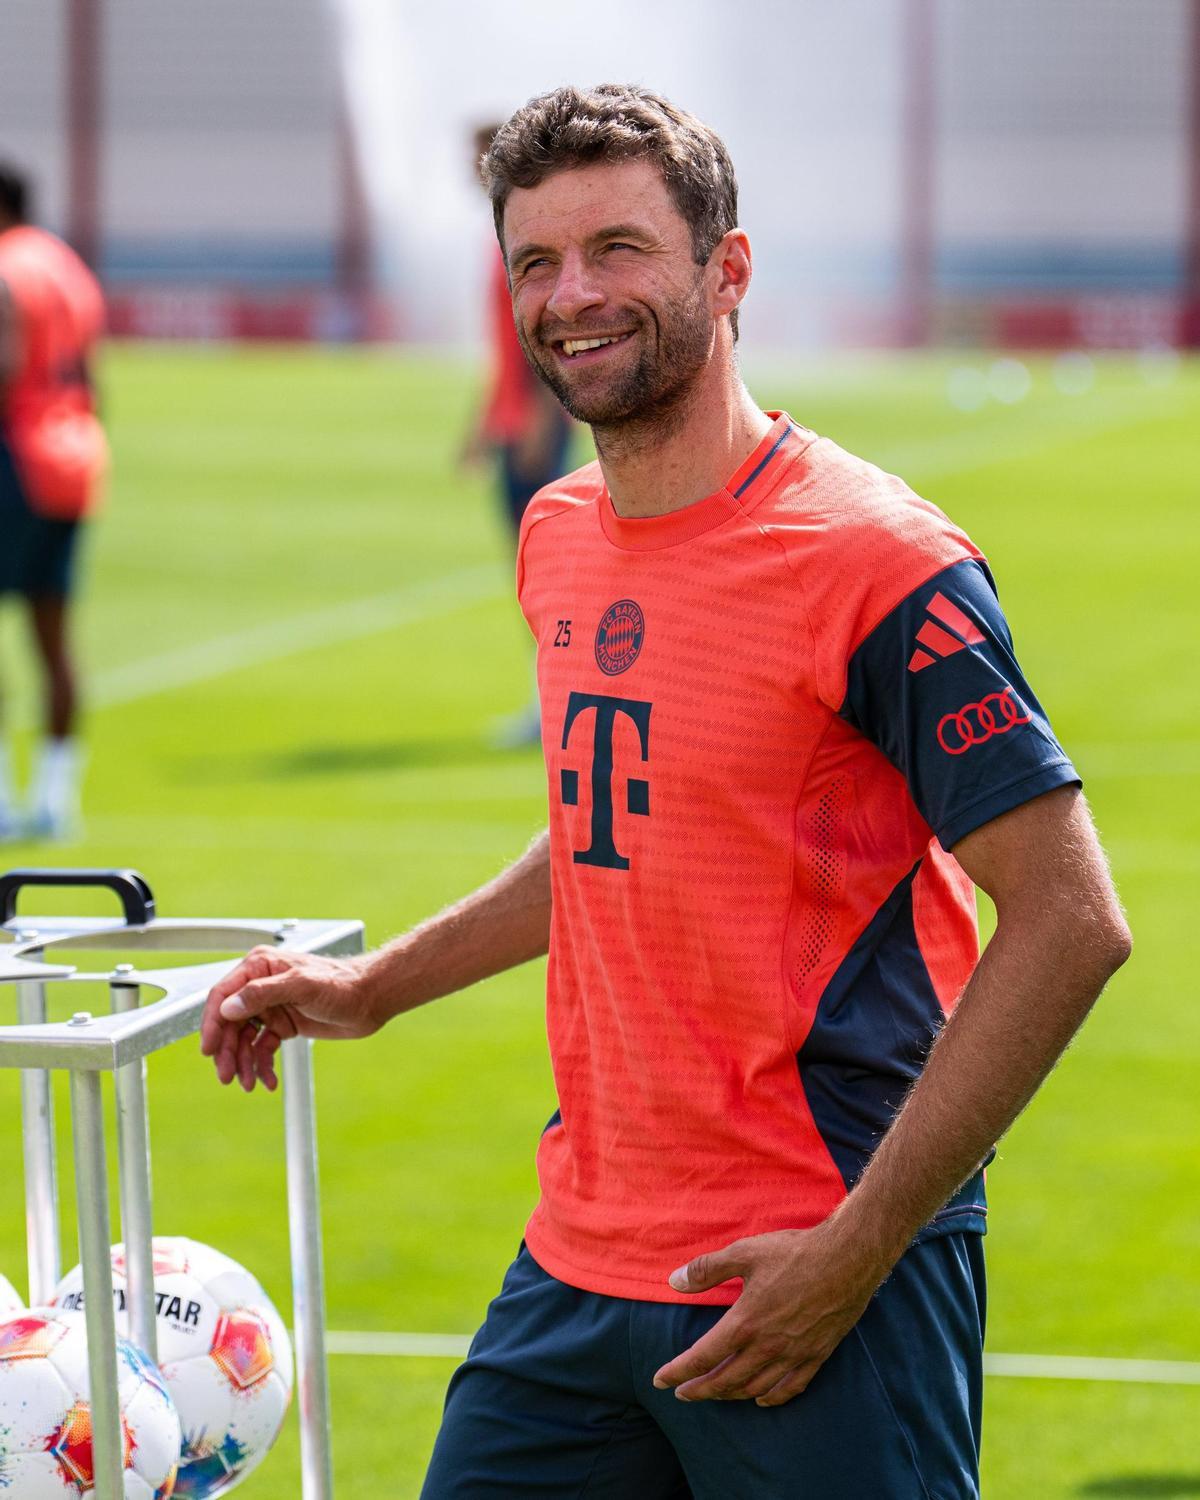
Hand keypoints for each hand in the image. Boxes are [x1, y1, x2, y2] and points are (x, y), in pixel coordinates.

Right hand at [199, 947, 381, 1092]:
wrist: (370, 999)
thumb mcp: (302, 986)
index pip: (222, 995)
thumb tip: (228, 1007)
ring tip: (249, 1083)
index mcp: (260, 967)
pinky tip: (268, 1080)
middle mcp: (261, 986)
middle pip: (230, 1022)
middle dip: (227, 1051)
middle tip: (228, 1076)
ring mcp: (271, 1006)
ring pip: (244, 1039)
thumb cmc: (342, 984)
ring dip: (243, 1062)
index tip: (209, 1049)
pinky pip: (262, 1048)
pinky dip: (262, 1065)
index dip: (212, 1024)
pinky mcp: (282, 1024)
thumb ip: (263, 994)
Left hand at [652, 1221, 888, 1406]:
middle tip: (682, 1393)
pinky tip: (761, 1398)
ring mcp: (794, 1355)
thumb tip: (674, 1282)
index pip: (703, 1357)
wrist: (848, 1258)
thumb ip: (707, 1269)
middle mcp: (768, 1346)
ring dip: (730, 1395)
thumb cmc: (794, 1252)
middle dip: (699, 1390)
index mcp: (746, 1323)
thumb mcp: (744, 1252)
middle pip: (726, 1381)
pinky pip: (791, 1388)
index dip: (679, 1371)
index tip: (660, 1380)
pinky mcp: (816, 1355)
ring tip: (715, 1393)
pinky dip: (772, 1397)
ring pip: (755, 1388)